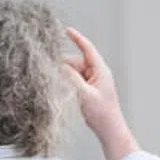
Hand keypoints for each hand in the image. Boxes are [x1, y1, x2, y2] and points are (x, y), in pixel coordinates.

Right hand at [64, 27, 138, 159]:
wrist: (109, 129)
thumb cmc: (102, 113)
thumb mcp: (85, 94)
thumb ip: (72, 78)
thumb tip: (60, 65)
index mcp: (101, 71)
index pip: (88, 49)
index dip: (77, 38)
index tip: (67, 30)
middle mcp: (98, 74)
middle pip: (77, 61)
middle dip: (64, 64)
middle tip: (49, 67)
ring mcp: (93, 82)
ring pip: (74, 72)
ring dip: (65, 75)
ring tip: (56, 82)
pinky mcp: (89, 90)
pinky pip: (76, 80)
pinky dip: (68, 82)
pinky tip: (61, 88)